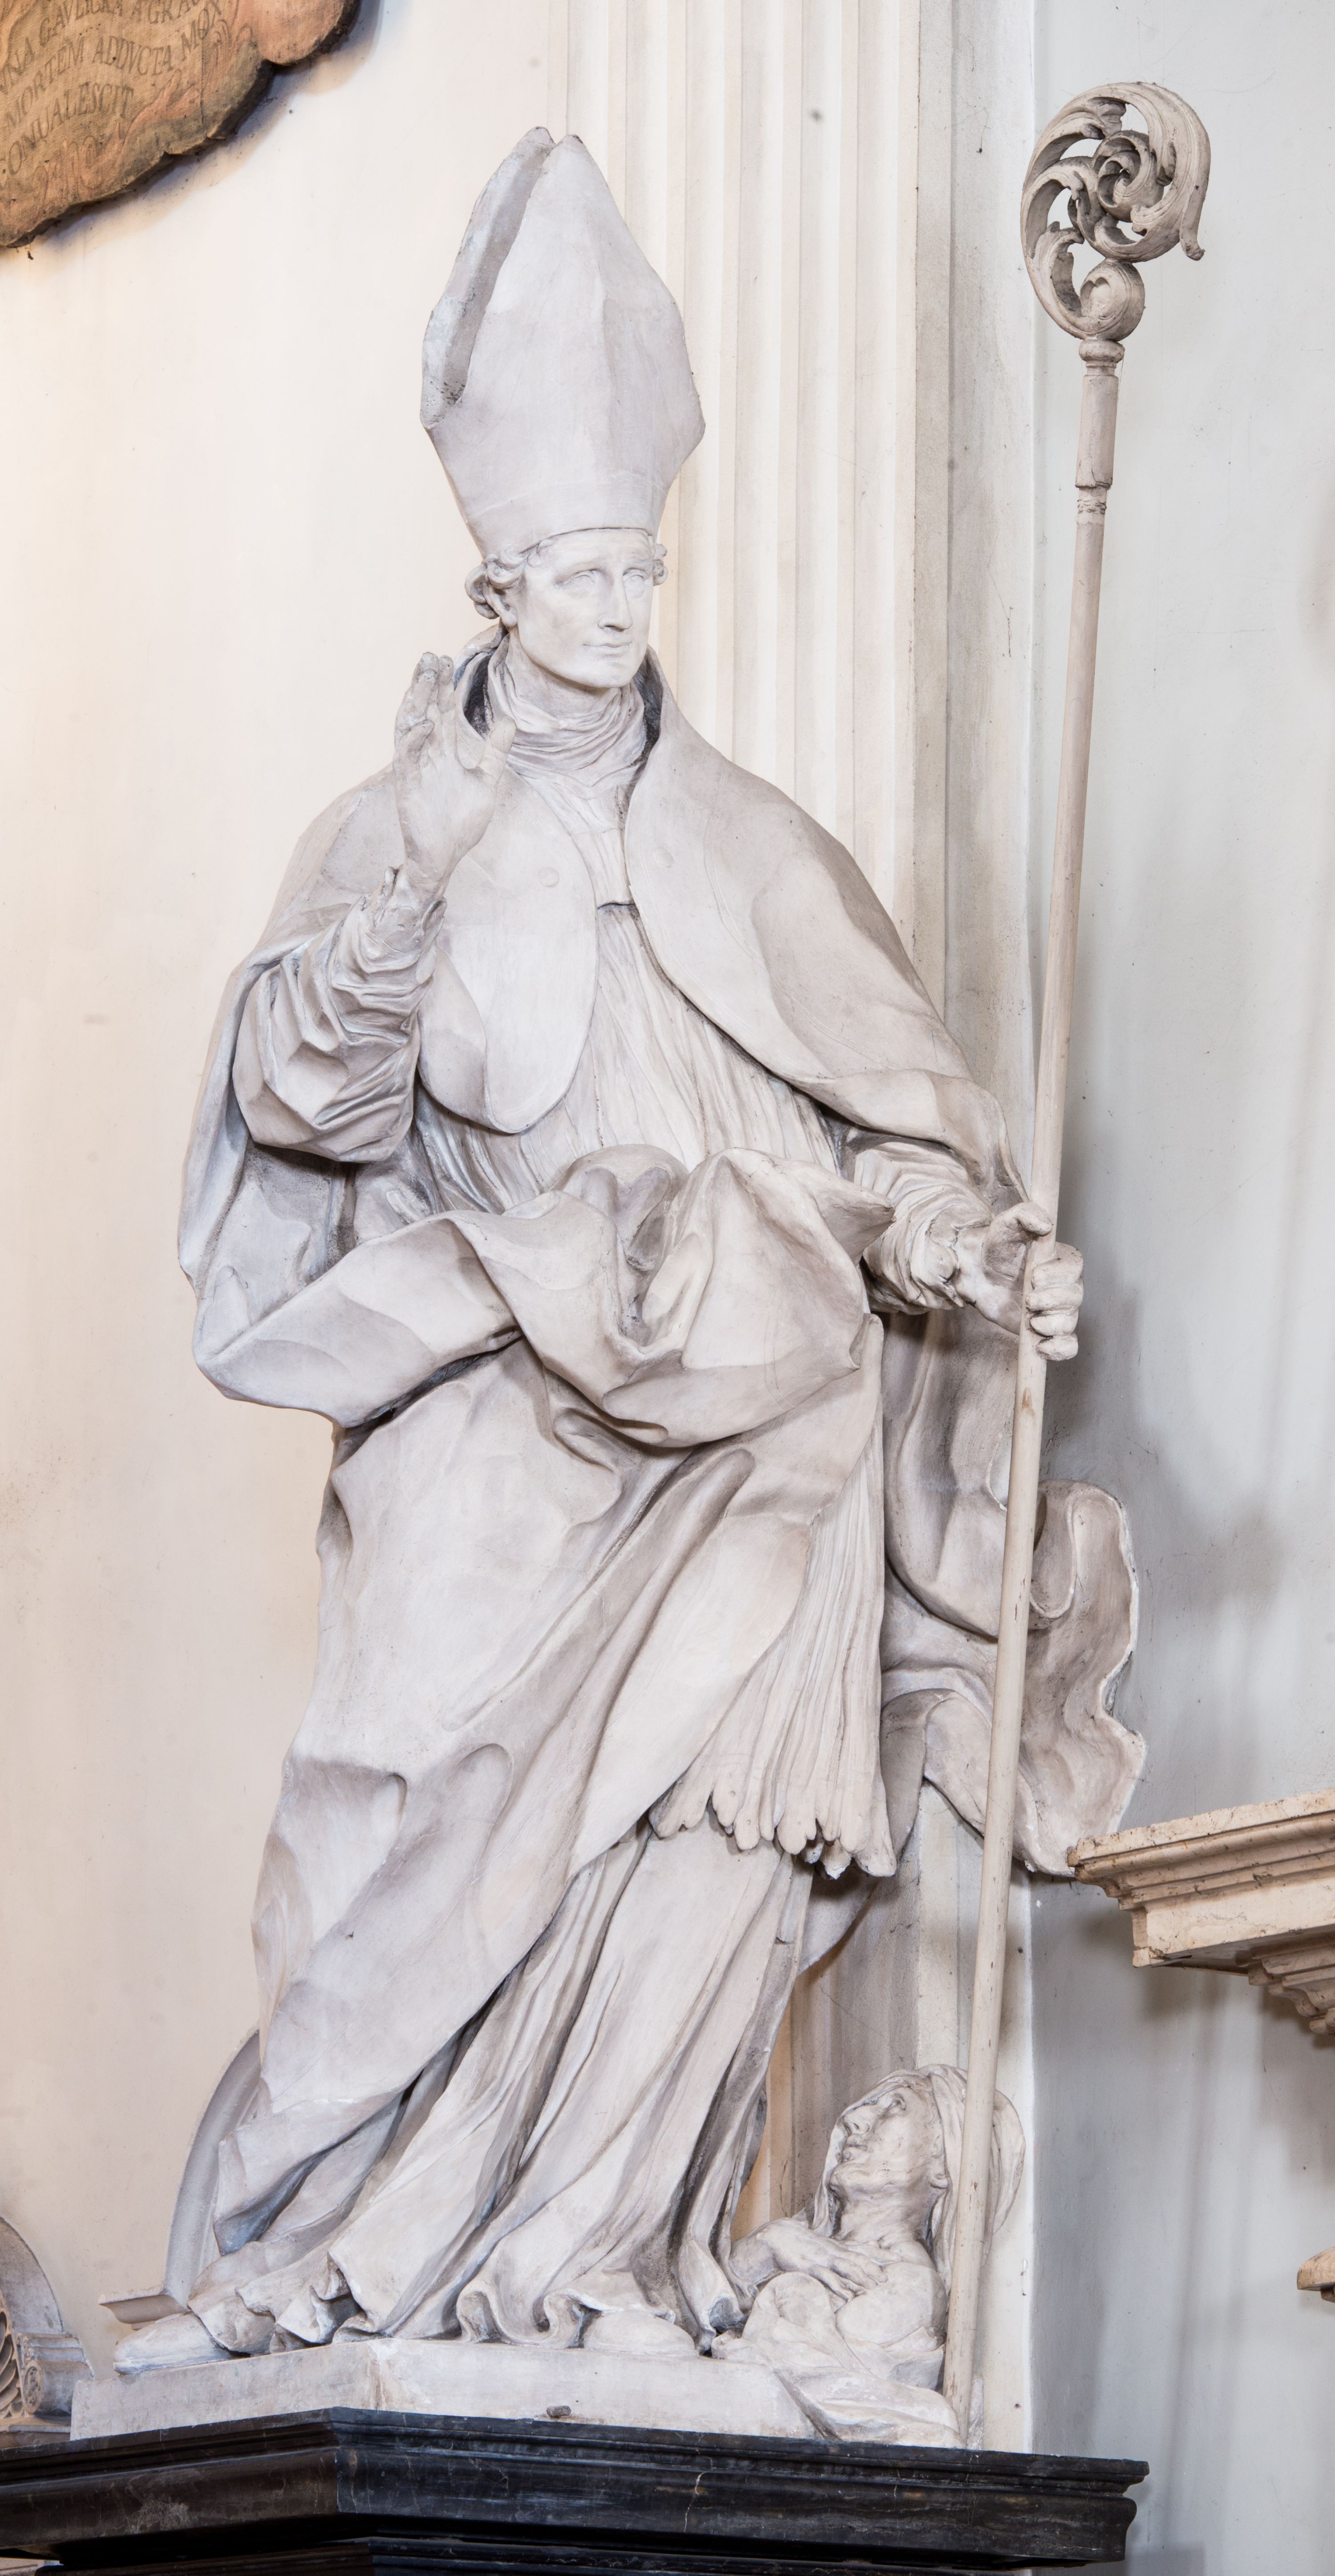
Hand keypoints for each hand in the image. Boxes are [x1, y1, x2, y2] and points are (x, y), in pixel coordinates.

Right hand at [386, 653, 514, 922]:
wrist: (445, 858)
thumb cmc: (461, 824)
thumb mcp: (487, 781)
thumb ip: (496, 751)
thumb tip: (511, 720)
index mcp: (445, 754)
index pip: (443, 713)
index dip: (443, 687)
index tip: (445, 659)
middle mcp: (429, 757)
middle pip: (426, 712)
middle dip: (427, 685)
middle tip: (430, 655)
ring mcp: (417, 771)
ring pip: (411, 728)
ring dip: (416, 702)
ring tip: (423, 676)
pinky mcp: (408, 788)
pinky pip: (408, 759)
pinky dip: (415, 740)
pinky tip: (425, 722)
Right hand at [734, 2218, 882, 2300]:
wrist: (778, 2236)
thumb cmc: (800, 2244)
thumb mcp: (821, 2249)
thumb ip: (835, 2254)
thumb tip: (848, 2263)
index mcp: (836, 2247)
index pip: (863, 2248)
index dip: (880, 2253)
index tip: (898, 2258)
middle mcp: (833, 2251)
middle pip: (858, 2258)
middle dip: (874, 2267)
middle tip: (888, 2279)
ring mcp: (823, 2258)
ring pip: (846, 2267)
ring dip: (860, 2277)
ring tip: (874, 2288)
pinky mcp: (811, 2267)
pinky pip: (828, 2278)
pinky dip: (839, 2287)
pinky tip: (847, 2297)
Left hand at [952, 1201, 1083, 1359]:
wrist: (978, 1275)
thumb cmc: (995, 1247)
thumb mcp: (1006, 1224)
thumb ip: (1025, 1215)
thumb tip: (1046, 1224)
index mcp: (1062, 1260)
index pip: (1075, 1269)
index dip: (1057, 1277)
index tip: (1034, 1277)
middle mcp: (1066, 1285)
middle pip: (1075, 1298)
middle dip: (1050, 1302)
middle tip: (1027, 1300)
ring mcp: (1058, 1309)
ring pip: (1070, 1323)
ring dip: (1049, 1325)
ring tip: (1029, 1320)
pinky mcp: (1048, 1330)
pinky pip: (1068, 1346)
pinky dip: (1059, 1350)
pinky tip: (1042, 1347)